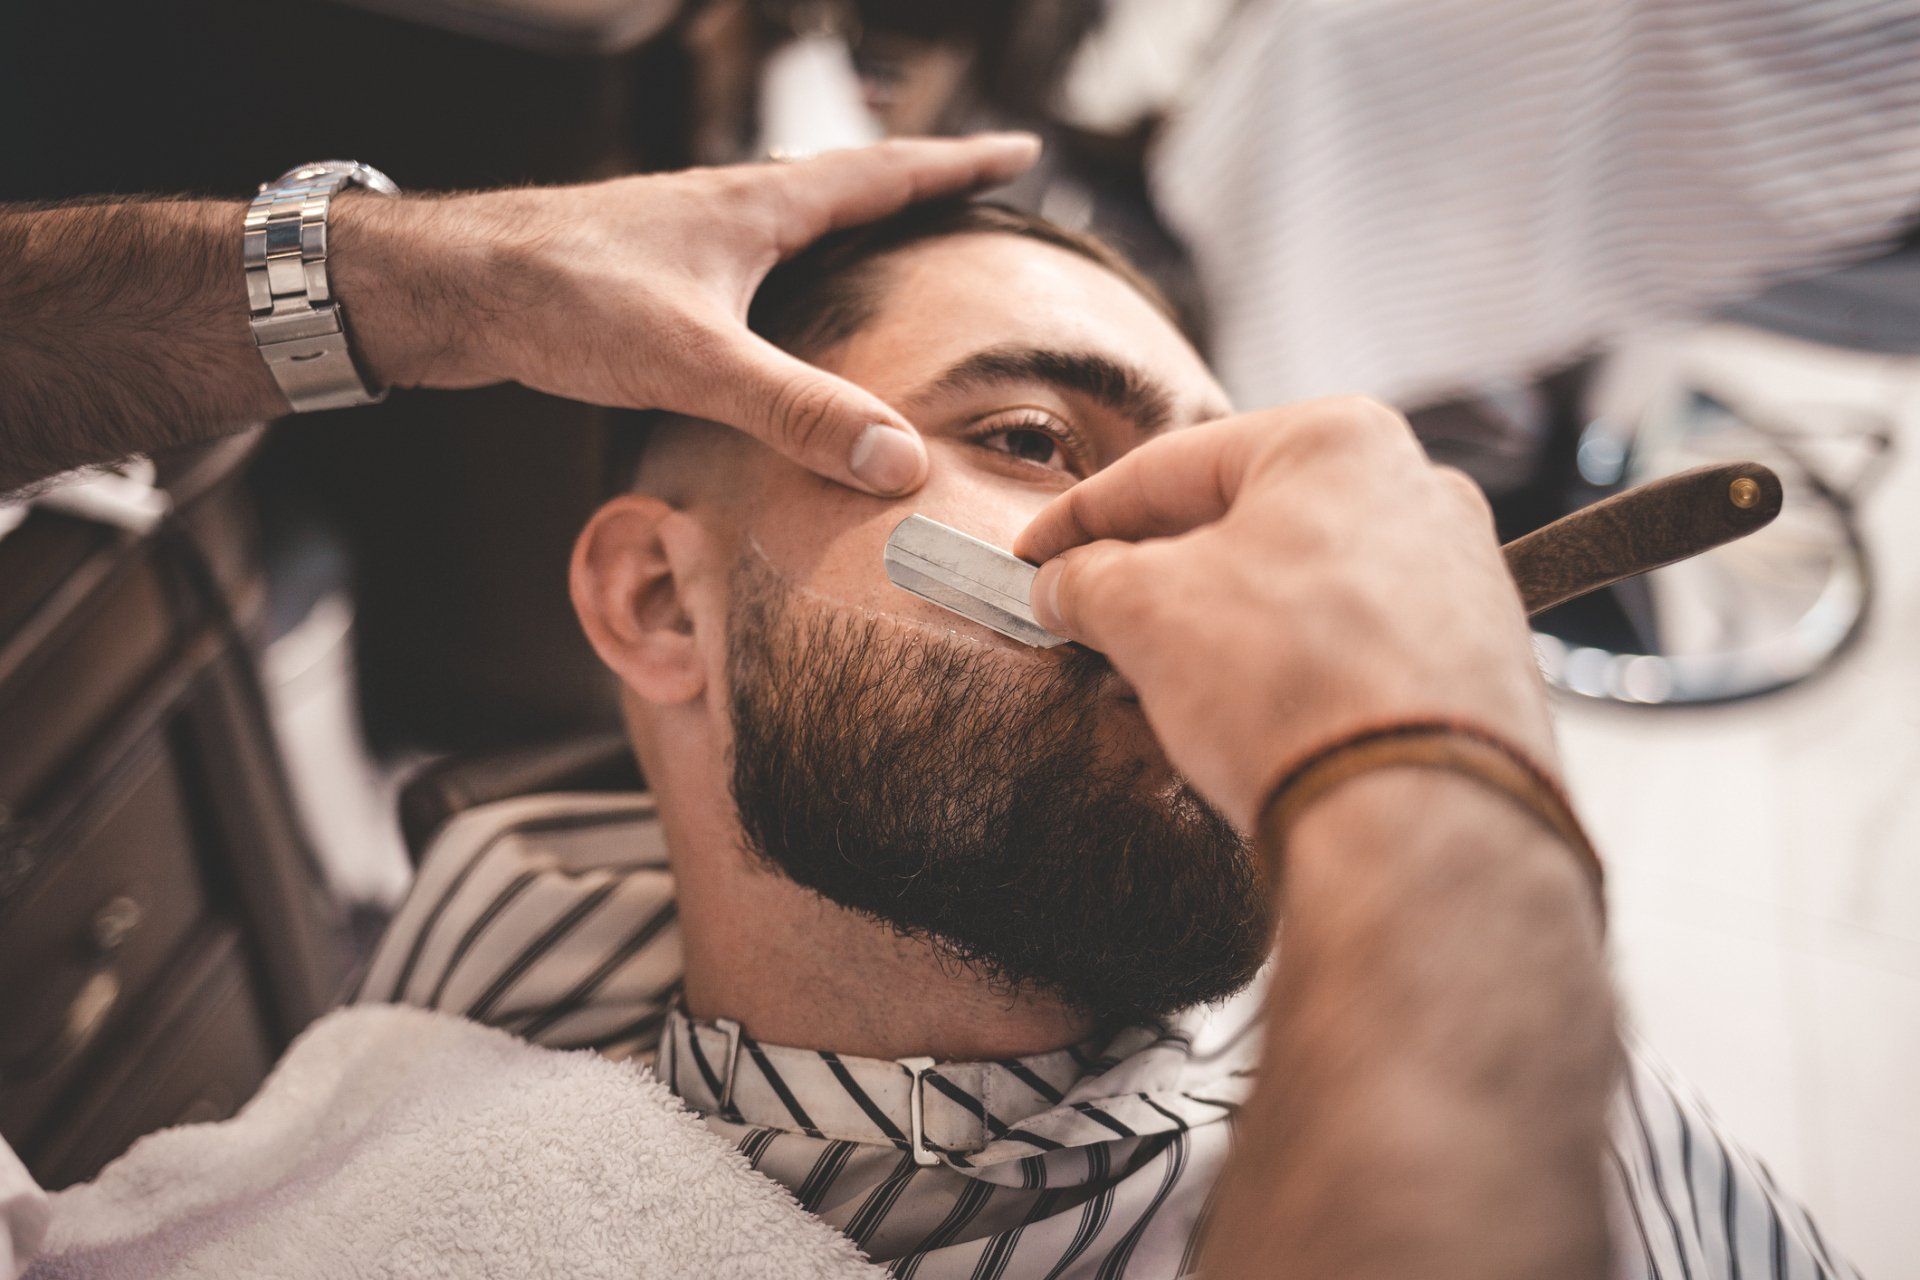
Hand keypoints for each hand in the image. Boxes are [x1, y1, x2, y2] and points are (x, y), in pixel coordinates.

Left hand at [332, 134, 1040, 495]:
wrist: (449, 285)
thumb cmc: (563, 298)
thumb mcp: (694, 360)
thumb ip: (796, 410)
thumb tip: (899, 460)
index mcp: (757, 205)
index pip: (883, 173)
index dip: (958, 167)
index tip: (1022, 151)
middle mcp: (729, 206)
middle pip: (847, 185)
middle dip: (918, 188)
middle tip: (976, 191)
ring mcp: (689, 236)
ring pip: (795, 221)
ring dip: (854, 226)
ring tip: (895, 248)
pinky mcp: (652, 273)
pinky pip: (751, 261)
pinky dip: (795, 272)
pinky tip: (781, 313)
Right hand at [1013, 396, 1554, 830]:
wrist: (1414, 823)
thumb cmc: (1291, 687)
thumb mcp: (1145, 612)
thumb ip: (1088, 580)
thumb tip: (1064, 585)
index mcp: (1339, 442)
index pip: (1173, 466)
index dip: (1082, 516)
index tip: (1035, 554)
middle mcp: (1417, 491)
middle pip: (1243, 521)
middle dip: (1155, 573)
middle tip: (1086, 614)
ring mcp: (1457, 577)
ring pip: (1299, 584)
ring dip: (1216, 625)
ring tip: (1149, 676)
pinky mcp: (1473, 659)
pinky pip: (1351, 642)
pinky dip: (1281, 665)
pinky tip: (1234, 711)